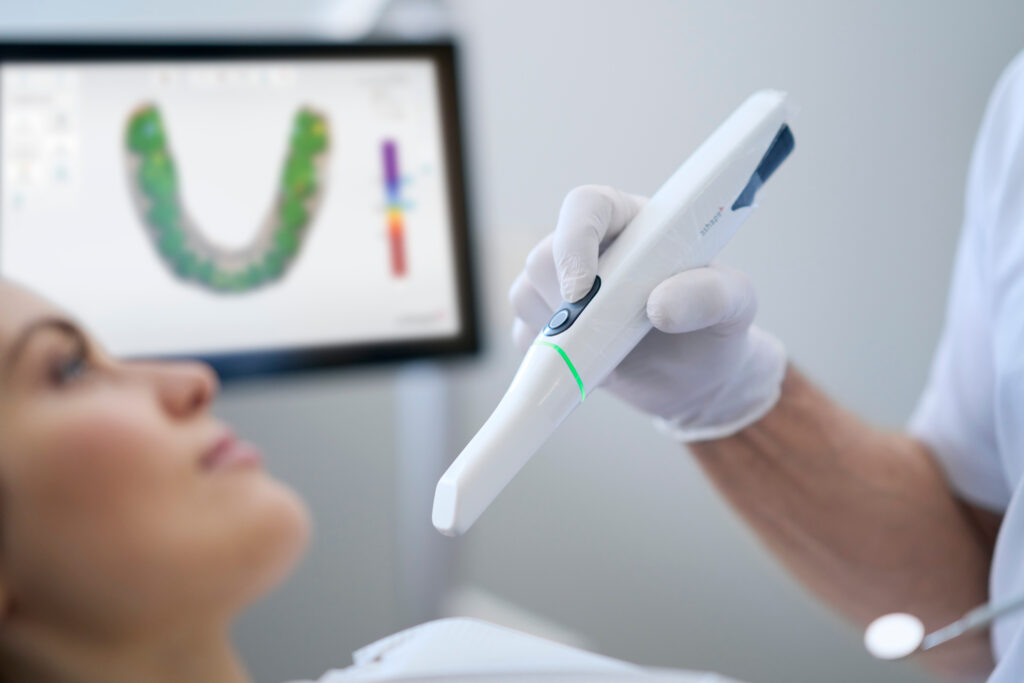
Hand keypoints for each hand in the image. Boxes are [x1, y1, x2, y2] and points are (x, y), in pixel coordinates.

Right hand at [508, 185, 786, 441]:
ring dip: (556, 328)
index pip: (586, 207)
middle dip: (564, 299)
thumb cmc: (715, 328)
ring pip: (524, 294)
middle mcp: (591, 249)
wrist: (696, 378)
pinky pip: (522, 335)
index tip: (583, 289)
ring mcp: (562, 289)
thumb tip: (660, 305)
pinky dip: (547, 356)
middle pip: (544, 256)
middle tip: (605, 331)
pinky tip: (588, 364)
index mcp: (632, 224)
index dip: (574, 240)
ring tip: (607, 349)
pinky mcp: (548, 327)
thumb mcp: (735, 306)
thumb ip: (710, 296)